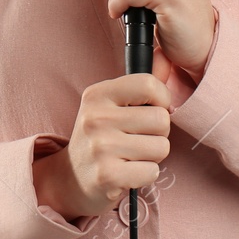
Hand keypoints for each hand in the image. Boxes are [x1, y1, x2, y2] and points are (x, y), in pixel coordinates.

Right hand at [33, 56, 172, 220]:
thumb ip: (140, 86)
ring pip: (161, 147)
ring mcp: (100, 147)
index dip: (162, 100)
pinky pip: (152, 171)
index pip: (149, 84)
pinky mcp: (107, 175)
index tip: (151, 110)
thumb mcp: (111, 105)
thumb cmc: (102, 138)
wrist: (72, 179)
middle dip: (158, 133)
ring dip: (152, 156)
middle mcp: (96, 117)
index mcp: (97, 94)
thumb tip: (167, 60)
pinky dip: (146, 175)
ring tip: (131, 156)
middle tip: (138, 139)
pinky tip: (127, 173)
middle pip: (161, 119)